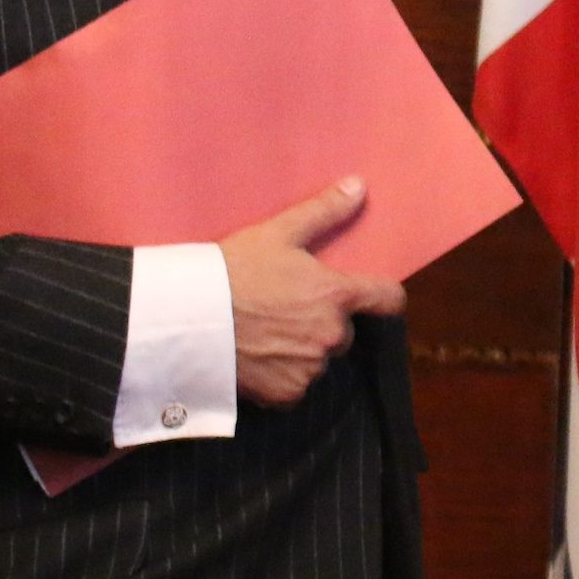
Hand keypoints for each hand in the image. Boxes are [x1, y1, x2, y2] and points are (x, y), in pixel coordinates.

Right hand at [218, 177, 405, 407]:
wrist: (189, 318)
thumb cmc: (235, 269)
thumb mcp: (279, 233)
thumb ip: (325, 211)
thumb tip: (361, 185)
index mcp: (336, 296)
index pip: (388, 299)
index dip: (383, 295)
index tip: (374, 295)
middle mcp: (331, 335)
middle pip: (345, 330)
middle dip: (325, 321)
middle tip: (289, 309)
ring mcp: (309, 368)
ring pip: (319, 358)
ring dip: (304, 349)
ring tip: (268, 333)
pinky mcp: (286, 394)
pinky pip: (296, 385)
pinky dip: (283, 375)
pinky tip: (258, 357)